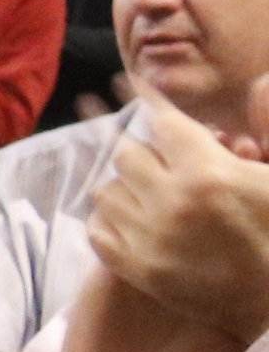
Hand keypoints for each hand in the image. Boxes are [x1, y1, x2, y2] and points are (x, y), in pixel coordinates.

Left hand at [87, 103, 268, 349]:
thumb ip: (268, 125)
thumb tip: (258, 81)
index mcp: (211, 175)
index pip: (162, 122)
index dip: (147, 98)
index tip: (128, 80)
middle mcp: (172, 204)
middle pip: (128, 154)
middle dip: (148, 151)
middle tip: (167, 160)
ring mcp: (149, 239)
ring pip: (107, 191)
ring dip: (127, 185)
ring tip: (153, 191)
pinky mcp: (137, 271)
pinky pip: (99, 230)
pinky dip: (112, 220)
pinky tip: (135, 219)